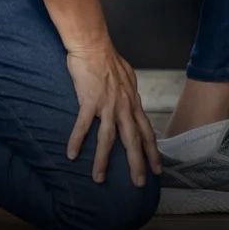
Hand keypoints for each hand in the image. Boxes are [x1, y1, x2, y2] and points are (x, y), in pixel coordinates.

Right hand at [64, 42, 158, 186]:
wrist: (93, 45)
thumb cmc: (108, 59)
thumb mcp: (127, 78)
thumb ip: (129, 94)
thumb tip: (131, 101)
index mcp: (133, 103)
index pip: (147, 132)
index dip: (153, 151)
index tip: (157, 169)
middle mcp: (124, 107)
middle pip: (133, 140)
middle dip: (137, 164)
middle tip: (139, 183)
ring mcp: (107, 105)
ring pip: (108, 139)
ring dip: (103, 161)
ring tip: (98, 179)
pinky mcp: (89, 101)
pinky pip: (83, 126)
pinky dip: (77, 141)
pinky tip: (71, 154)